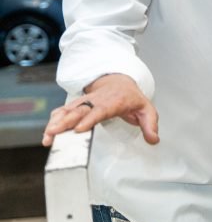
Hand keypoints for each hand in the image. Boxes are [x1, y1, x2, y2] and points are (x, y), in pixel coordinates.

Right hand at [42, 74, 158, 146]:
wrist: (119, 82)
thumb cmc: (132, 98)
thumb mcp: (146, 110)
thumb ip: (150, 125)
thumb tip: (153, 140)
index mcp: (113, 102)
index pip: (100, 110)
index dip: (89, 119)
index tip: (78, 129)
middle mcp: (97, 100)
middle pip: (79, 110)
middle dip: (66, 121)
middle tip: (54, 133)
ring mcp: (86, 101)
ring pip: (69, 110)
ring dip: (56, 122)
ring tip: (47, 136)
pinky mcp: (78, 105)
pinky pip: (64, 111)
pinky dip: (55, 119)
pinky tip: (48, 130)